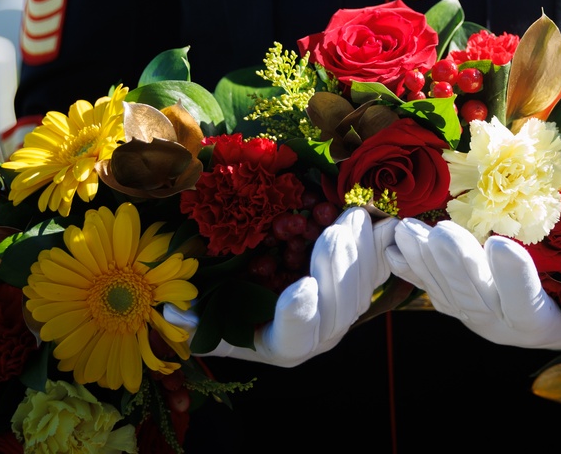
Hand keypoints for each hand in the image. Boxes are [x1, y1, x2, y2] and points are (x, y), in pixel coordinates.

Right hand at [165, 206, 396, 367]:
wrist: (272, 289)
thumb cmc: (233, 303)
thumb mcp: (210, 312)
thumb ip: (195, 316)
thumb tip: (173, 311)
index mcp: (282, 344)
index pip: (294, 339)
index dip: (298, 316)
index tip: (300, 288)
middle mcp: (320, 333)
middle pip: (338, 310)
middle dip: (336, 268)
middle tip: (334, 234)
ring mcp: (346, 310)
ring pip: (363, 286)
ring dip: (361, 250)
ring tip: (354, 217)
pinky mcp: (363, 284)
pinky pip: (382, 267)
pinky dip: (384, 244)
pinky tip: (387, 221)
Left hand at [385, 218, 560, 349]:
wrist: (552, 327)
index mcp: (541, 323)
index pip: (526, 303)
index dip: (514, 277)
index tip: (502, 245)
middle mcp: (501, 323)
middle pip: (476, 294)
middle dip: (458, 262)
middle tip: (443, 232)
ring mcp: (473, 314)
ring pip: (445, 290)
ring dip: (425, 260)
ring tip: (408, 231)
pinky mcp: (454, 304)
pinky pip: (427, 288)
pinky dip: (410, 266)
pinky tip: (394, 244)